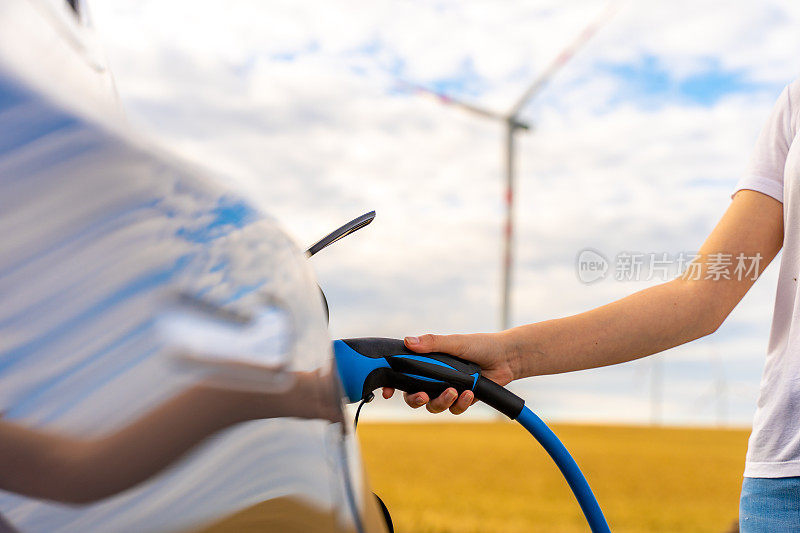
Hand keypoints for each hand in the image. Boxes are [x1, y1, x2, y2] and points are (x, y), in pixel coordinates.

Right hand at [382, 332, 517, 414]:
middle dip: (415, 399)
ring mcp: (447, 390)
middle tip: (423, 396)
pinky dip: (460, 403)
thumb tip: (408, 342)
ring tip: (455, 392)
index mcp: (428, 362)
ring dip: (441, 401)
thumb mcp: (455, 342)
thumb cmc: (480, 345)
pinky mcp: (462, 400)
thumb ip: (432, 344)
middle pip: (414, 395)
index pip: (403, 375)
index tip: (388, 392)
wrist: (506, 357)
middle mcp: (435, 377)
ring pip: (434, 406)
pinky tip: (469, 393)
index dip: (393, 385)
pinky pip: (454, 409)